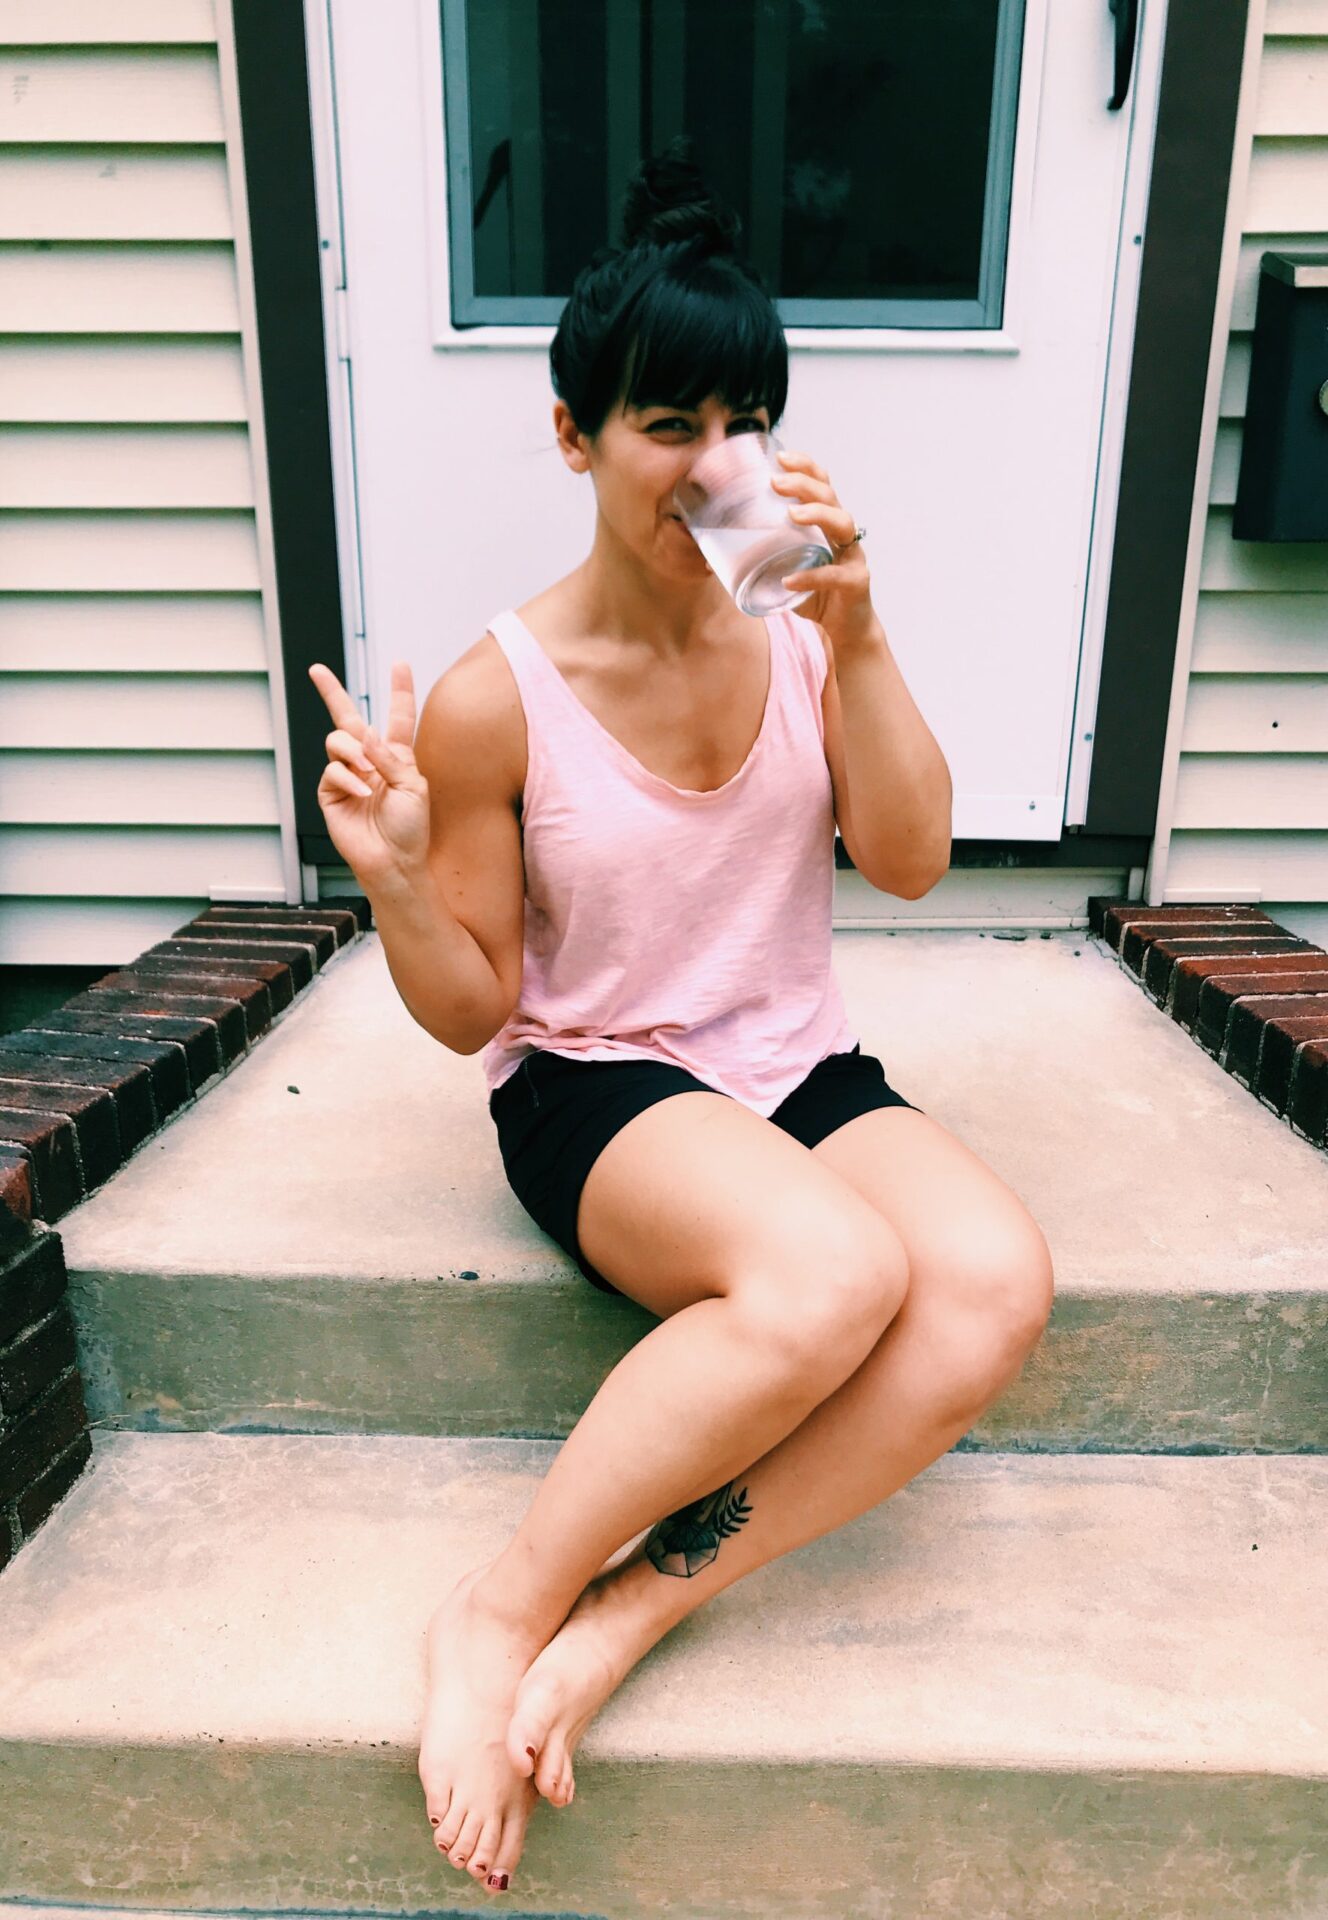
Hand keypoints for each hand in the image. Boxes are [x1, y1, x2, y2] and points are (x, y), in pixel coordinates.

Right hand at [307, 658, 430, 883]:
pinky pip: (332, 771)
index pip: (398, 717)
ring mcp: (347, 776)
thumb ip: (390, 757)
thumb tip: (365, 733)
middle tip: (316, 670)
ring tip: (366, 772)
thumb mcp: (413, 787)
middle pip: (348, 718)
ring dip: (352, 751)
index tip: (400, 664)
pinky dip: (347, 779)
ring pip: (338, 741)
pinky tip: (361, 793)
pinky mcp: (330, 793)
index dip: (399, 691)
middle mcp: (369, 761)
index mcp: (396, 757)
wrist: (393, 862)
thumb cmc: (410, 828)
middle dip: (331, 692)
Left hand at [771, 448, 876, 643]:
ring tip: (791, 514)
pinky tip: (789, 579)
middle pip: (830, 496)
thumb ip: (758, 558)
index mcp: (826, 523)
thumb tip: (707, 555)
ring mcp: (853, 556)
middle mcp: (842, 534)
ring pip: (842, 523)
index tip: (780, 457)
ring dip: (817, 514)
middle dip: (804, 484)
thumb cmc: (813, 594)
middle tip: (776, 483)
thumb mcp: (784, 568)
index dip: (805, 466)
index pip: (822, 483)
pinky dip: (810, 577)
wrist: (845, 629)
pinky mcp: (855, 583)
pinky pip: (833, 575)